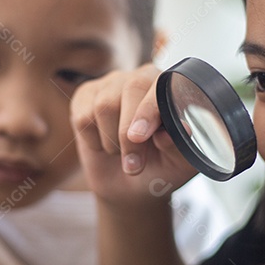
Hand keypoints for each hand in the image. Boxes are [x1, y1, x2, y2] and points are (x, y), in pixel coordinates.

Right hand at [71, 64, 197, 205]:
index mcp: (169, 89)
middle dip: (127, 132)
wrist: (129, 185)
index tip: (140, 137)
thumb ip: (180, 145)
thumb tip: (178, 130)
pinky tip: (103, 144)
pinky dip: (93, 141)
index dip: (149, 110)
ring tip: (122, 153)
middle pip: (130, 88)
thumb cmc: (159, 168)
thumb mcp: (178, 164)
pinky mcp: (86, 96)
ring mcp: (111, 85)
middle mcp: (141, 79)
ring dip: (112, 142)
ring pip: (104, 106)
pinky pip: (83, 117)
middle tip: (132, 164)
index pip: (159, 86)